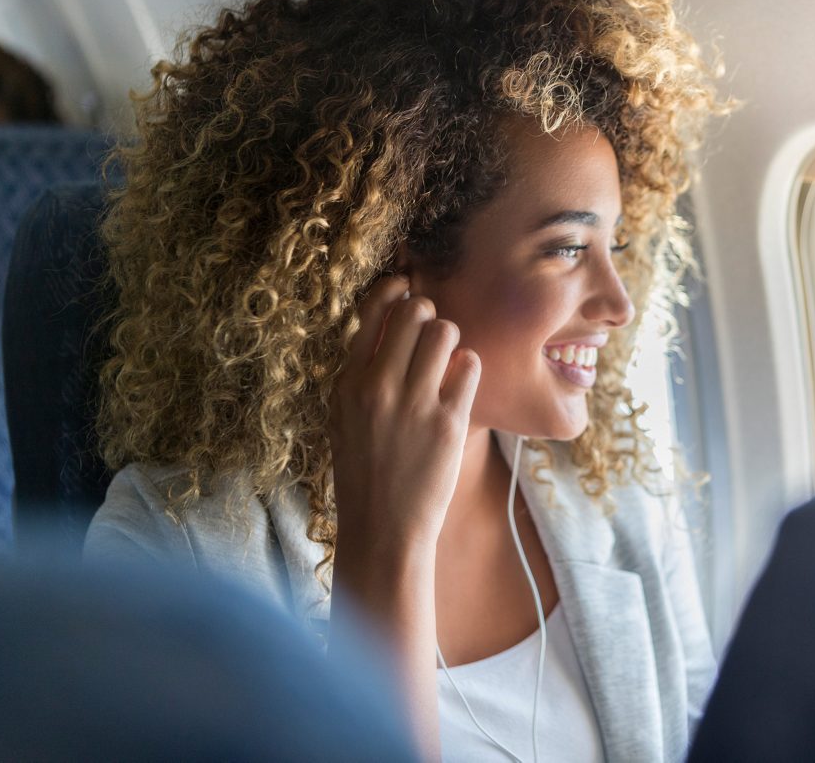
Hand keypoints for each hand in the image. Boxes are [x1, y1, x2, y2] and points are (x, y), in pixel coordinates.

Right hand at [328, 274, 480, 558]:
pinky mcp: (448, 423)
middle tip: (431, 333)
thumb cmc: (366, 470)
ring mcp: (414, 403)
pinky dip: (468, 368)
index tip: (406, 287)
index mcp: (348, 382)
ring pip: (445, 332)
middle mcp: (378, 387)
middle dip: (428, 314)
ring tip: (446, 360)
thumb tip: (388, 318)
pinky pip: (469, 366)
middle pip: (414, 312)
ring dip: (451, 339)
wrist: (383, 528)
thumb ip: (362, 372)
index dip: (394, 290)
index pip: (372, 311)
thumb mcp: (344, 416)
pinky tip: (459, 384)